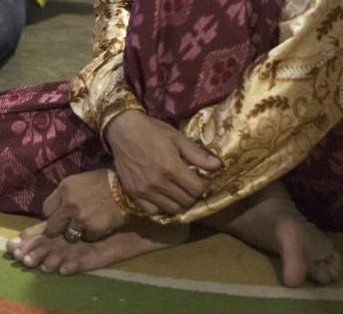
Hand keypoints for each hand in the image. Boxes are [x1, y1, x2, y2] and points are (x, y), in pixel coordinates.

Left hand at [38, 169, 129, 242]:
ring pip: (69, 235)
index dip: (52, 215)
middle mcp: (69, 204)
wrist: (126, 188)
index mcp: (64, 189)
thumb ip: (66, 193)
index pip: (46, 209)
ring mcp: (81, 218)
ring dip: (75, 233)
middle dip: (58, 229)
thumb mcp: (80, 181)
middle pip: (53, 226)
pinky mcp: (93, 229)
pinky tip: (99, 225)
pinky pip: (87, 238)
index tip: (57, 217)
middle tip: (66, 228)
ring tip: (85, 226)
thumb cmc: (104, 181)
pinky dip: (92, 234)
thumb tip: (58, 206)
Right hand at [105, 109, 220, 215]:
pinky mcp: (134, 194)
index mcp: (171, 167)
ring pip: (172, 209)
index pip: (197, 189)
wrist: (123, 130)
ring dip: (179, 202)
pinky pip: (153, 211)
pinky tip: (163, 196)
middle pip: (186, 201)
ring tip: (178, 190)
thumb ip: (198, 155)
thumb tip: (219, 166)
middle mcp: (158, 183)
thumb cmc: (153, 131)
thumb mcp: (178, 138)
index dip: (203, 185)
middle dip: (192, 194)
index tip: (201, 179)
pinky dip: (161, 206)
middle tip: (190, 184)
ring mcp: (145, 191)